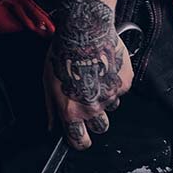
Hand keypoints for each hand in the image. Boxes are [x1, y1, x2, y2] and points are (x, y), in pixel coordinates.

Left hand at [45, 0, 134, 149]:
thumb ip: (51, 108)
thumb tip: (52, 127)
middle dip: (95, 119)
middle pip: (100, 127)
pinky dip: (114, 81)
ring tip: (94, 76)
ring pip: (111, 106)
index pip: (79, 141)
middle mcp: (93, 107)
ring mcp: (111, 96)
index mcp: (71, 110)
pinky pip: (120, 89)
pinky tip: (104, 67)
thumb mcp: (48, 82)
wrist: (84, 31)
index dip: (80, 141)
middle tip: (88, 100)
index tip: (80, 139)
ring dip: (105, 96)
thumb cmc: (62, 54)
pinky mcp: (124, 83)